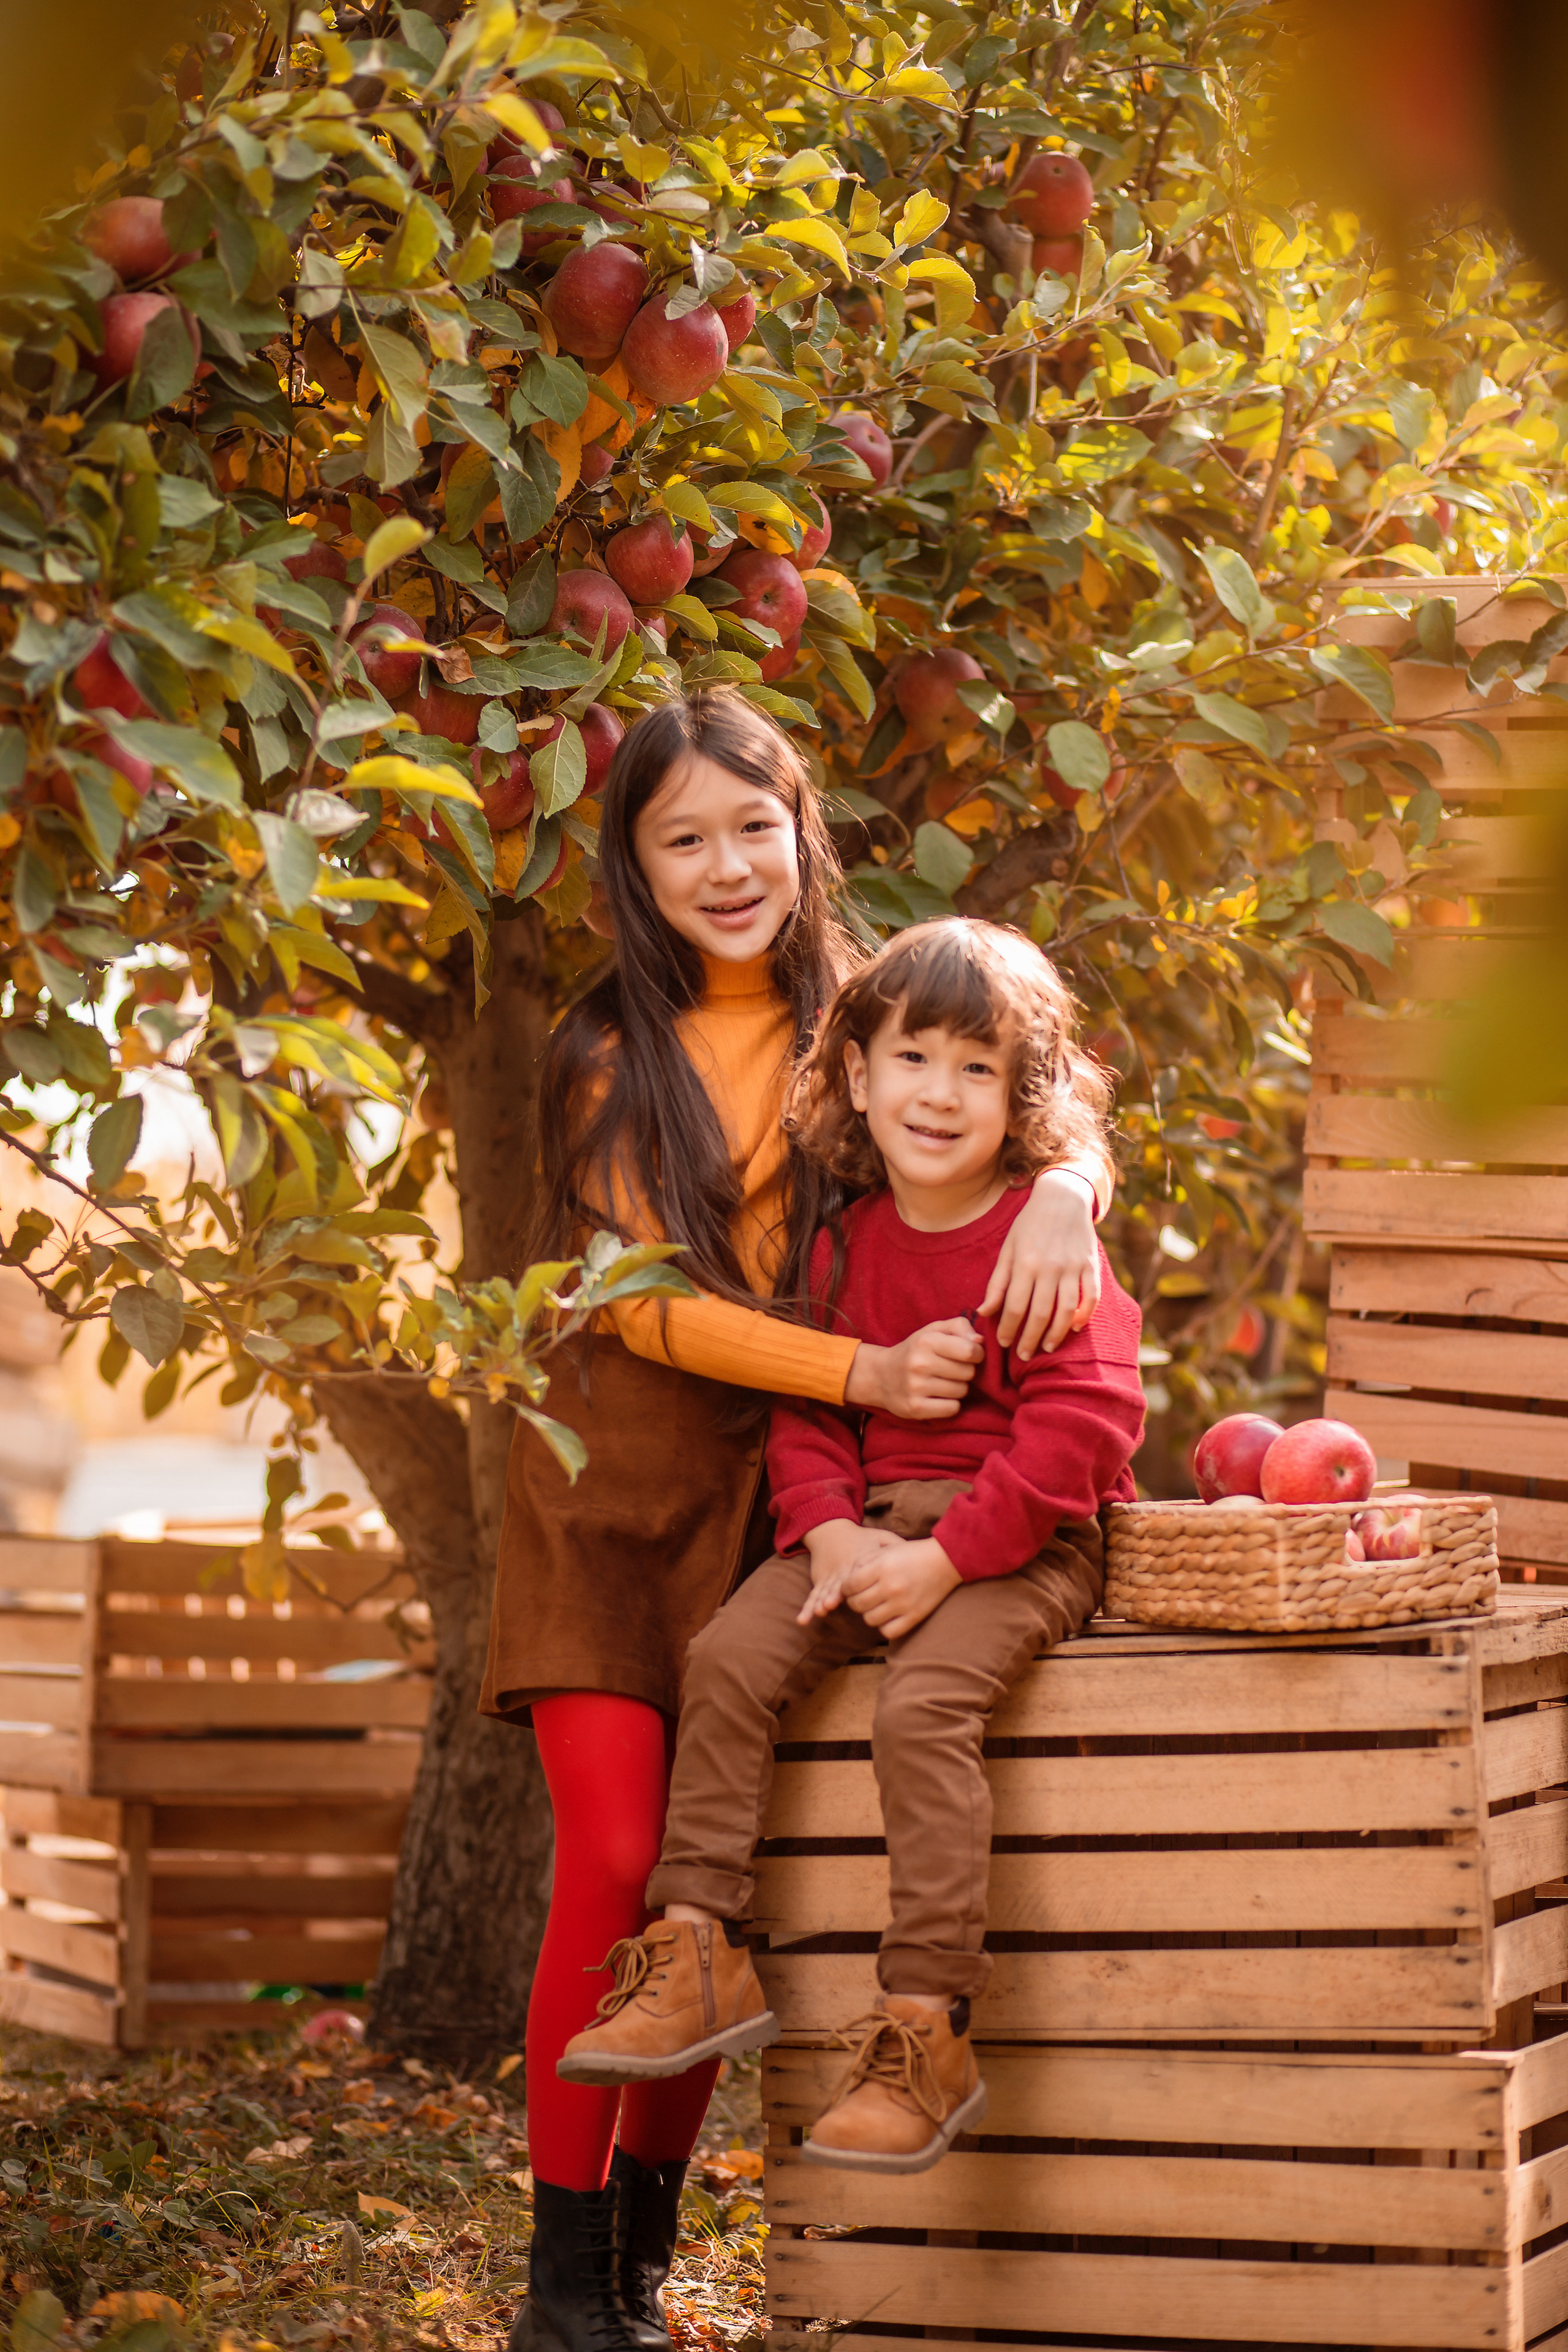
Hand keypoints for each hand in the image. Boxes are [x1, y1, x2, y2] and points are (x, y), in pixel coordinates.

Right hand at [797, 1519, 899, 1623]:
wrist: (832, 1531)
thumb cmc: (862, 1538)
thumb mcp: (881, 1538)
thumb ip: (897, 1546)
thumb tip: (918, 1554)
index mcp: (859, 1560)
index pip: (859, 1572)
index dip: (856, 1581)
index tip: (855, 1591)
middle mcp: (842, 1569)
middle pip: (839, 1583)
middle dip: (834, 1594)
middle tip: (830, 1604)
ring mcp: (830, 1576)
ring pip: (825, 1591)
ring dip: (821, 1601)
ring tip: (819, 1610)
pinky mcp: (821, 1581)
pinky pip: (814, 1596)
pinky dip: (808, 1607)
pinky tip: (803, 1620)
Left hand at [842, 1536, 961, 1641]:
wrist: (945, 1560)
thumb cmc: (913, 1553)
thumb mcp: (887, 1549)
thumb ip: (864, 1561)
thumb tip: (848, 1579)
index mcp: (882, 1568)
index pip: (849, 1586)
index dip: (845, 1588)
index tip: (850, 1587)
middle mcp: (890, 1587)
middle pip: (857, 1604)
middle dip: (854, 1601)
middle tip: (861, 1596)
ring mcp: (903, 1604)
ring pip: (869, 1620)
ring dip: (868, 1613)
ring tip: (874, 1605)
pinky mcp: (914, 1616)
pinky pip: (888, 1631)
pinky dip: (884, 1626)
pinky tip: (887, 1616)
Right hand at [844, 1317, 982, 1418]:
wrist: (880, 1375)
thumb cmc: (915, 1350)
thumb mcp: (933, 1330)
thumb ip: (959, 1326)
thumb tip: (980, 1340)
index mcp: (926, 1341)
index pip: (970, 1351)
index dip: (977, 1354)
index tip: (969, 1355)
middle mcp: (919, 1363)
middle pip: (968, 1373)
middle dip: (965, 1371)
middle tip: (950, 1370)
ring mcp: (916, 1387)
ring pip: (961, 1391)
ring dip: (957, 1388)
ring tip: (942, 1382)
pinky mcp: (915, 1408)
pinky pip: (952, 1408)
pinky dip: (950, 1404)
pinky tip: (938, 1397)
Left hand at [978, 1168, 1100, 1359]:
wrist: (1062, 1198)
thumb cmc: (1029, 1225)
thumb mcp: (1008, 1249)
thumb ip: (997, 1282)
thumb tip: (985, 1312)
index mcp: (1025, 1263)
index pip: (1015, 1307)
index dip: (1009, 1329)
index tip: (1004, 1344)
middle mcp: (1050, 1268)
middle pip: (1040, 1314)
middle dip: (1030, 1339)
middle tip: (1023, 1356)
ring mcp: (1074, 1268)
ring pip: (1066, 1310)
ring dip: (1056, 1334)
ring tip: (1046, 1348)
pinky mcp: (1091, 1266)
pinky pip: (1091, 1297)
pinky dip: (1084, 1315)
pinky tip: (1073, 1328)